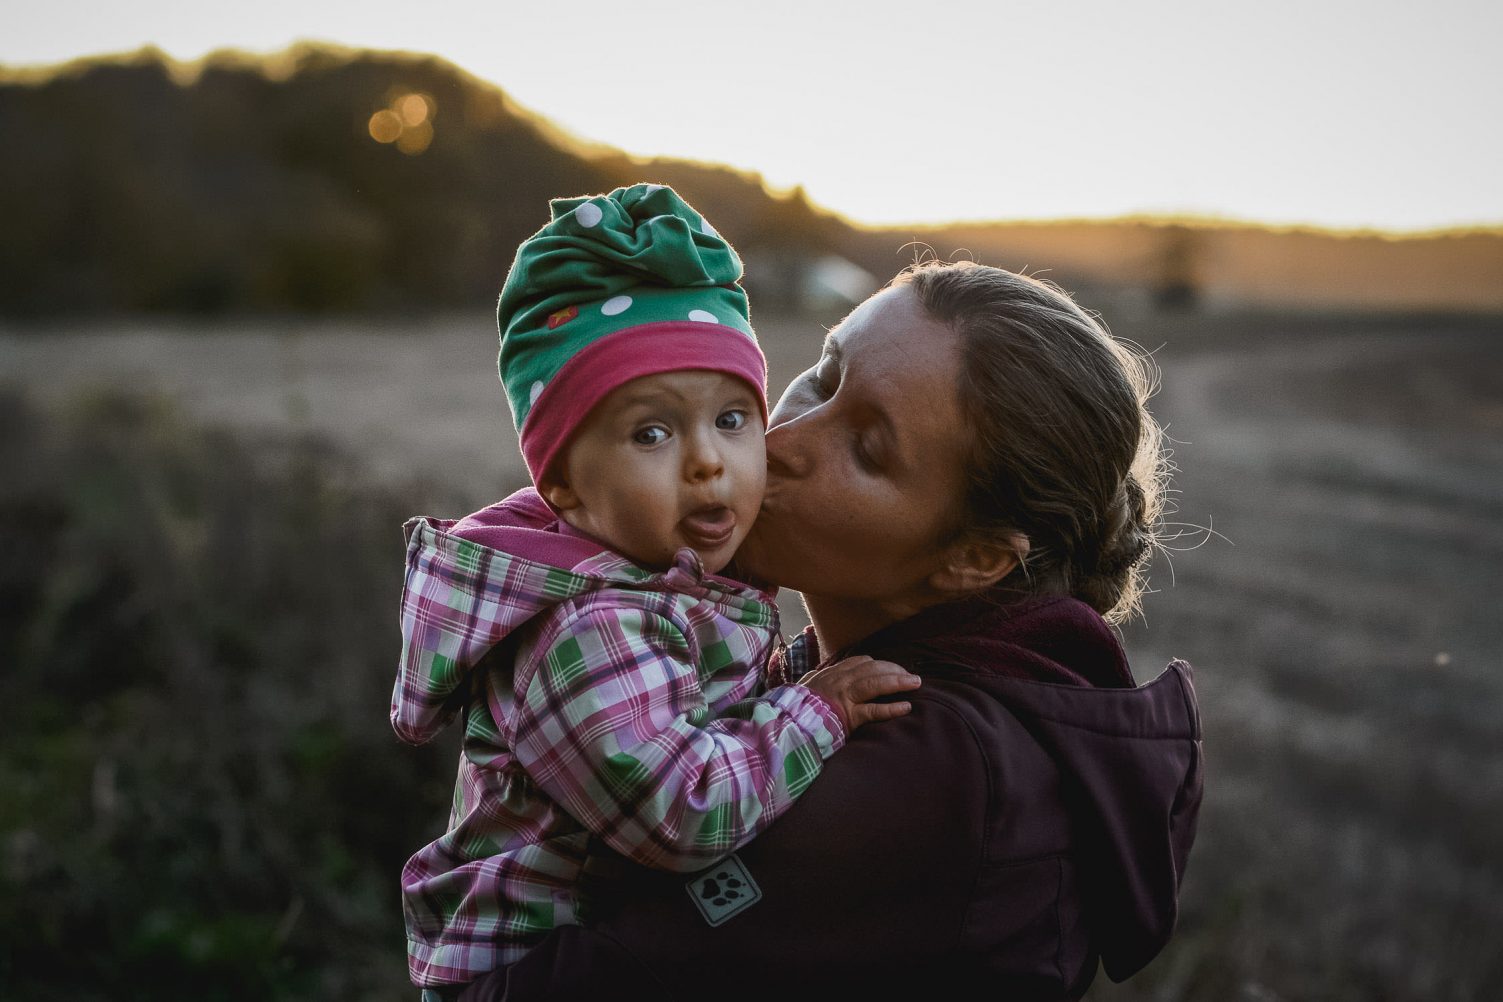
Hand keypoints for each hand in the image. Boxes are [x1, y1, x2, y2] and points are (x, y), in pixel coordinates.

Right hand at [797, 656, 921, 733]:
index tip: (892, 668)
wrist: (785, 724)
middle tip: (911, 675)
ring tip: (915, 683)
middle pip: (872, 669)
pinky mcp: (848, 716)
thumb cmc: (795, 708)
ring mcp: (844, 697)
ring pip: (875, 683)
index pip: (860, 662)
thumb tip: (819, 676)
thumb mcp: (805, 687)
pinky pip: (873, 710)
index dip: (879, 664)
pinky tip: (906, 707)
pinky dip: (891, 708)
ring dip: (898, 682)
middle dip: (894, 669)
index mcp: (831, 674)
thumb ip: (816, 681)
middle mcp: (839, 681)